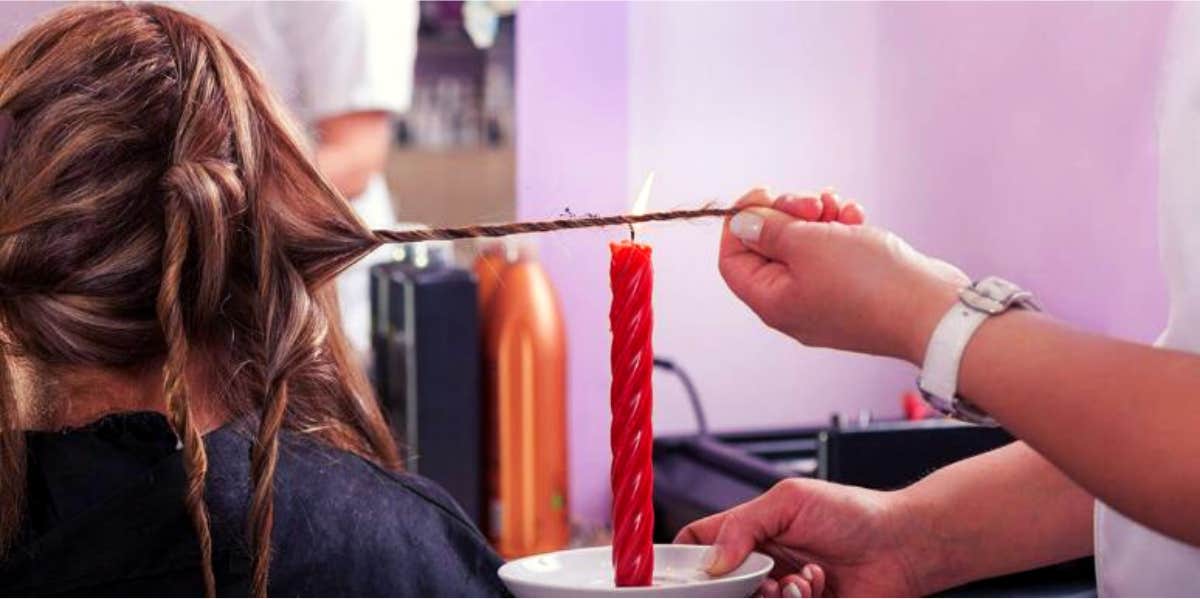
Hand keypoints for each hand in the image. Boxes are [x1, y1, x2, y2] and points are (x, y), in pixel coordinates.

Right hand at [675, 478, 925, 596]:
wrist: (902, 546)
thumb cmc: (852, 513)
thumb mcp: (790, 500)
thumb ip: (744, 524)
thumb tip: (714, 560)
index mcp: (749, 531)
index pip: (698, 546)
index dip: (687, 560)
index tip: (692, 572)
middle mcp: (760, 564)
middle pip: (719, 587)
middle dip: (736, 585)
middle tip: (761, 577)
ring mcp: (781, 591)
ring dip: (772, 595)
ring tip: (800, 581)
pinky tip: (818, 587)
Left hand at [719, 188, 968, 362]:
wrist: (933, 309)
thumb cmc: (869, 281)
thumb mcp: (807, 243)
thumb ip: (769, 230)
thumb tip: (743, 223)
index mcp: (772, 302)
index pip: (732, 260)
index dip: (741, 223)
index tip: (763, 194)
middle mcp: (794, 304)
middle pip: (769, 248)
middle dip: (788, 214)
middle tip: (811, 203)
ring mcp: (826, 297)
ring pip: (805, 244)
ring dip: (818, 216)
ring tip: (838, 206)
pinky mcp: (855, 287)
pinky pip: (835, 252)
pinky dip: (841, 230)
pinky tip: (857, 217)